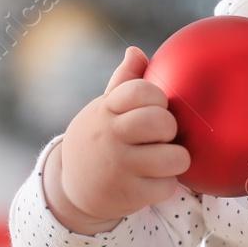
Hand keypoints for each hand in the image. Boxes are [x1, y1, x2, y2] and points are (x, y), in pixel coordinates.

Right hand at [44, 47, 190, 234]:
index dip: (157, 97)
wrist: (72, 189)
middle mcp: (111, 136)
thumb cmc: (99, 140)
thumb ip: (125, 81)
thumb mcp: (104, 109)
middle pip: (160, 122)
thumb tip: (136, 51)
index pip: (141, 91)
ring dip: (176, 158)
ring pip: (173, 157)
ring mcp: (120, 167)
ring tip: (164, 158)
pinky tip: (154, 180)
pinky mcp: (129, 195)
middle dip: (169, 128)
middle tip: (161, 135)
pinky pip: (168, 186)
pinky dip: (167, 184)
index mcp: (107, 110)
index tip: (155, 106)